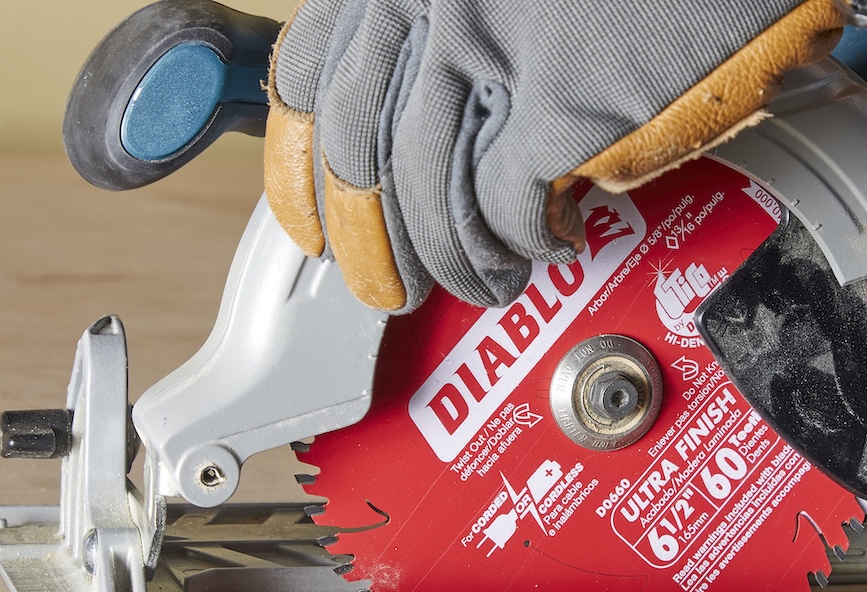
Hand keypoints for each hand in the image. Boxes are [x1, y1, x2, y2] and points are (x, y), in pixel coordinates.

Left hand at [266, 0, 866, 311]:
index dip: (301, 166)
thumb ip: (460, 19)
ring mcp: (493, 38)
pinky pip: (509, 206)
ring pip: (430, 193)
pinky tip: (552, 247)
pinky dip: (525, 243)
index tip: (311, 219)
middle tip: (391, 291)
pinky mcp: (566, 93)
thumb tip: (434, 107)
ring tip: (486, 286)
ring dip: (454, 261)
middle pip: (359, 148)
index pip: (310, 75)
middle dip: (369, 240)